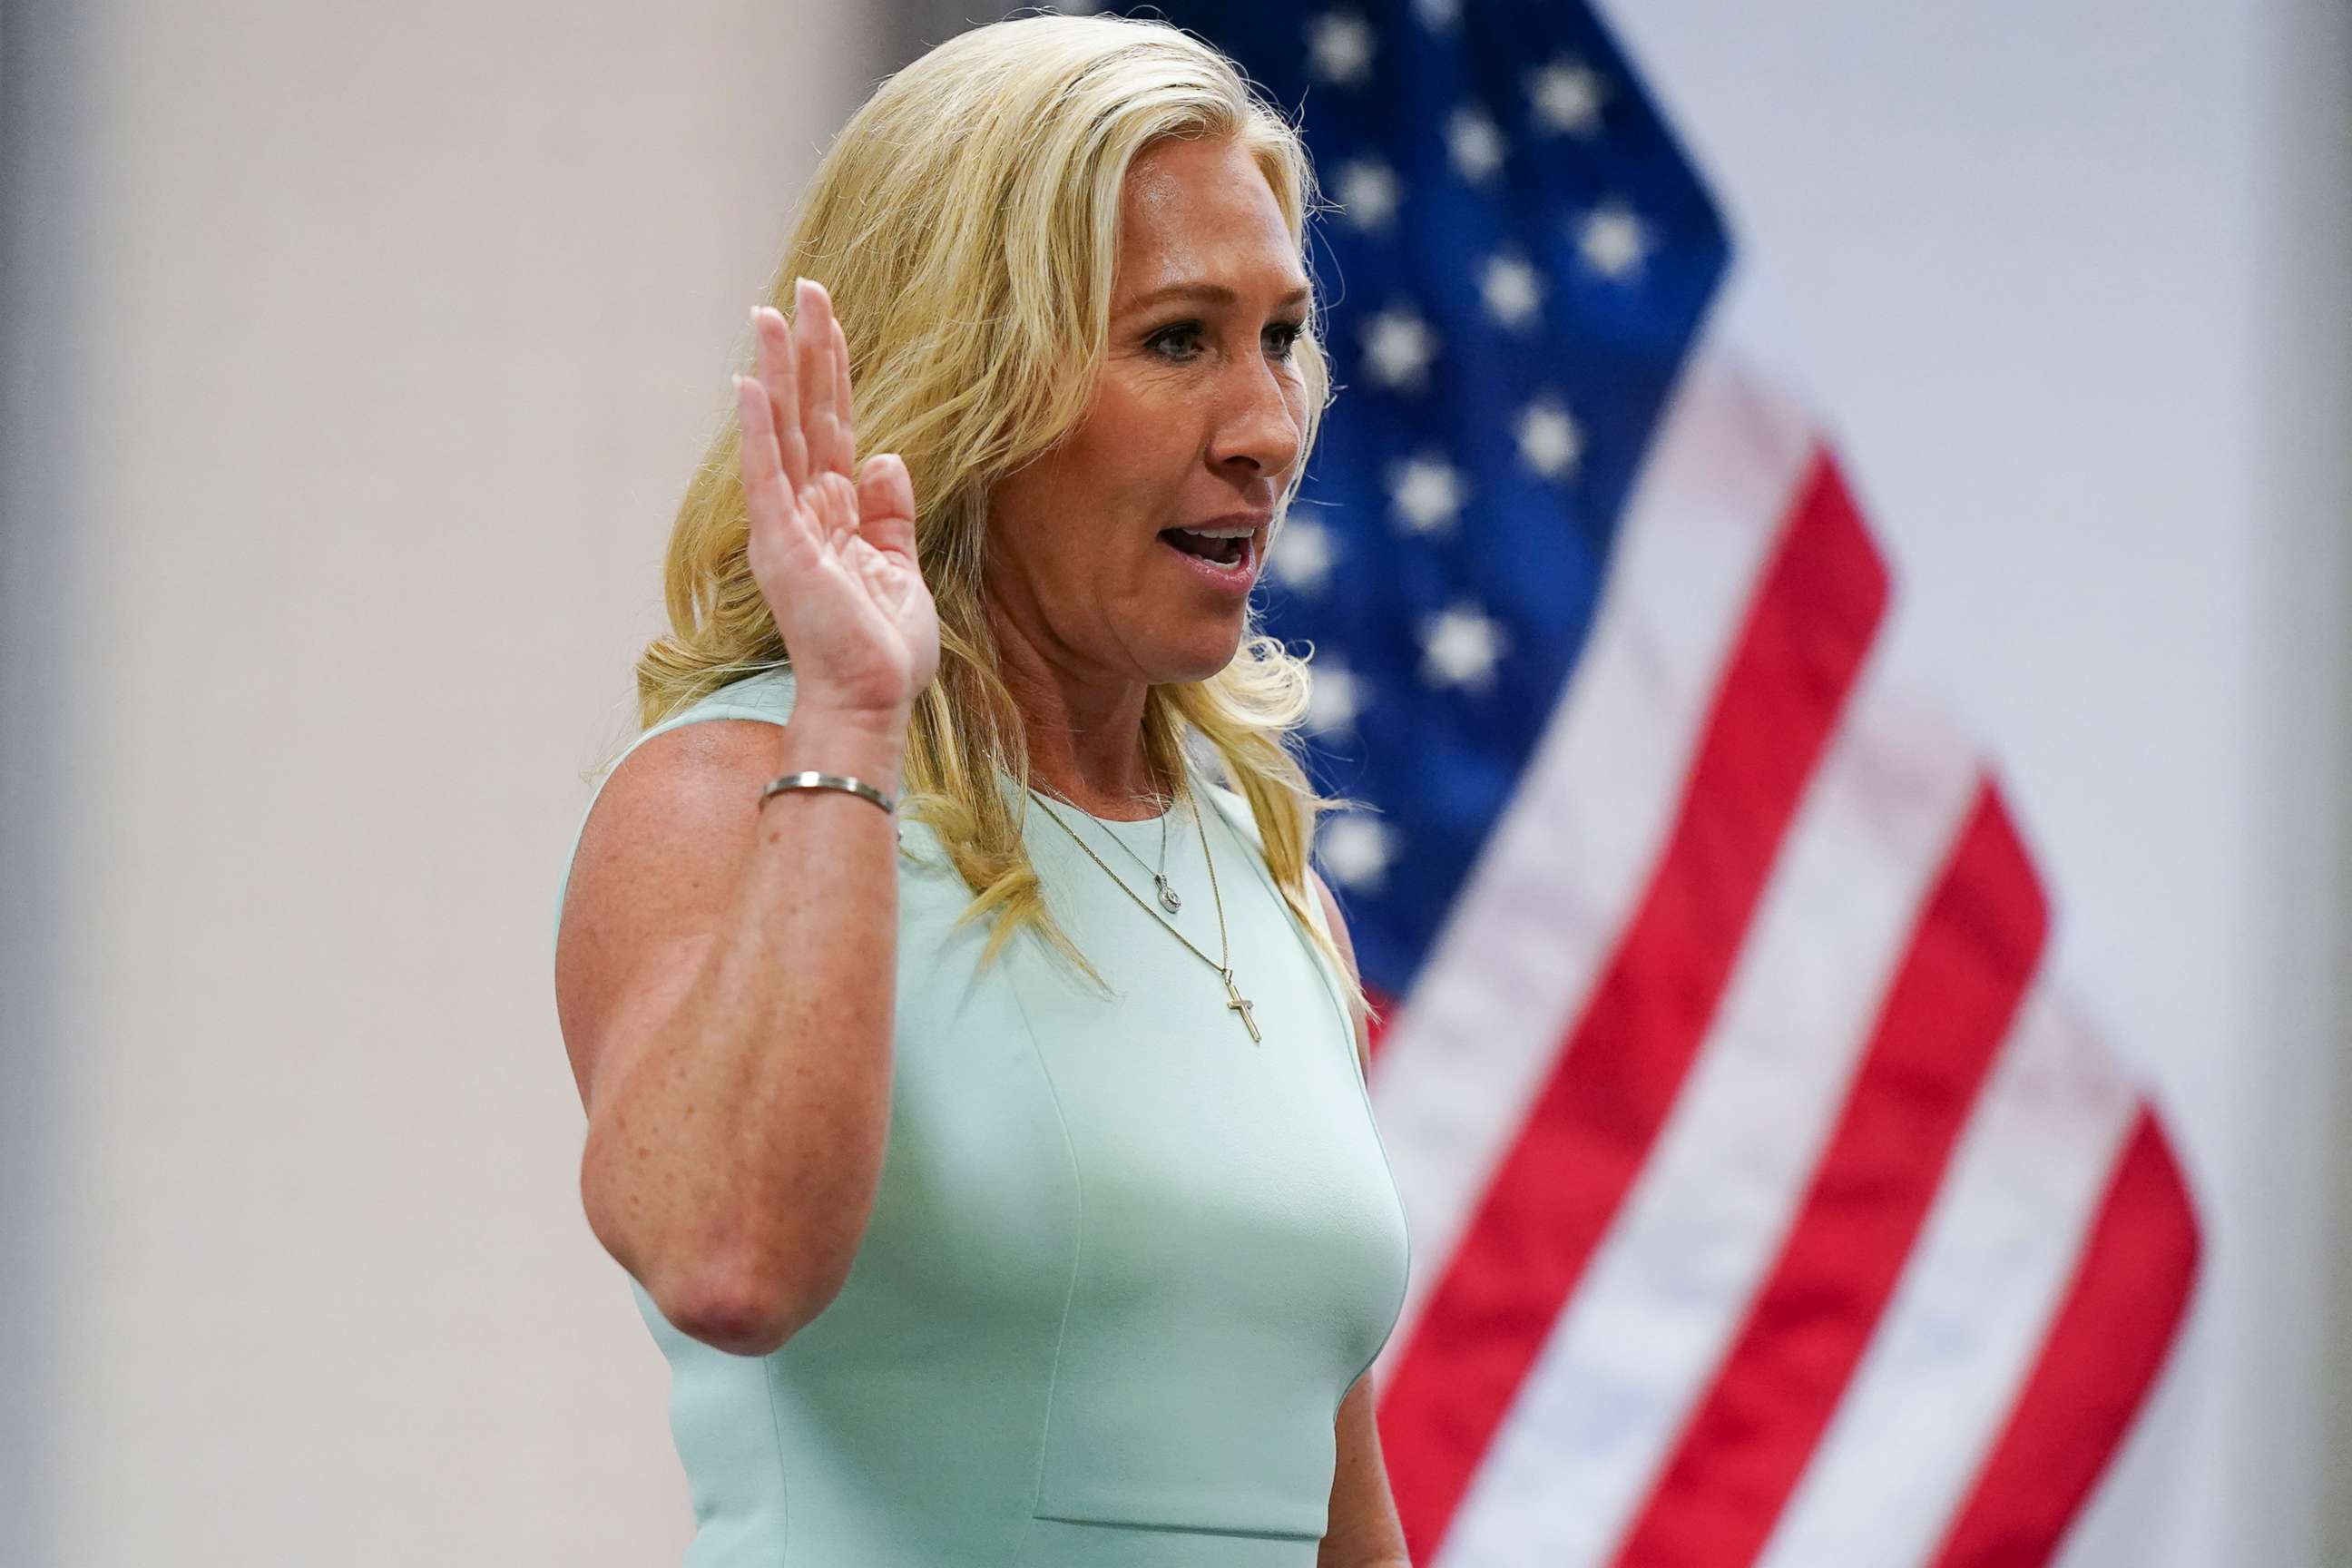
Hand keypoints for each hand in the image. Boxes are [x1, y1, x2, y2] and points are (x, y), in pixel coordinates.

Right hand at [735, 278, 940, 730]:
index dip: (833, 371)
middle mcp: (806, 511)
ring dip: (775, 374)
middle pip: (808, 415)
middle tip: (804, 289)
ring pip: (783, 433)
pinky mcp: (781, 547)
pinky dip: (759, 433)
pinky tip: (750, 386)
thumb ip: (890, 514)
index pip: (834, 426)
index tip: (828, 317)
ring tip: (767, 315)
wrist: (871, 703)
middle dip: (807, 351)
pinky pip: (767, 478)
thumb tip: (888, 459)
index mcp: (837, 514)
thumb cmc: (884, 651)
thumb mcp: (900, 568)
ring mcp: (789, 527)